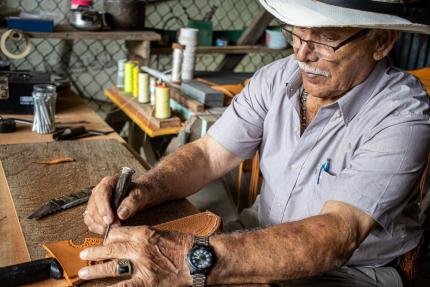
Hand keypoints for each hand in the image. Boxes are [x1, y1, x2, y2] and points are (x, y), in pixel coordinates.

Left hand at [78, 226, 192, 286]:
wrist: (199, 259)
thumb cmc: (185, 246)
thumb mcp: (163, 234)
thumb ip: (145, 237)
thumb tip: (130, 243)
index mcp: (144, 233)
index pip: (118, 233)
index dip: (108, 238)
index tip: (104, 242)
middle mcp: (139, 248)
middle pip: (110, 248)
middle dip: (95, 252)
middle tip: (84, 255)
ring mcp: (141, 266)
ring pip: (111, 267)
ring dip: (95, 270)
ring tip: (83, 272)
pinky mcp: (146, 282)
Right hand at [84, 176, 150, 233]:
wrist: (138, 197)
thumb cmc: (139, 194)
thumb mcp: (140, 195)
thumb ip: (132, 202)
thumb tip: (121, 214)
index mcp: (109, 182)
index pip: (101, 193)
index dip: (104, 208)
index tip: (110, 220)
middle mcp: (98, 191)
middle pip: (93, 206)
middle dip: (102, 219)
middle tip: (114, 227)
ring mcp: (95, 202)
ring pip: (90, 215)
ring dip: (99, 225)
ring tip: (112, 230)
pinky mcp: (94, 212)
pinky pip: (90, 221)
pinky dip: (97, 228)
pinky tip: (107, 231)